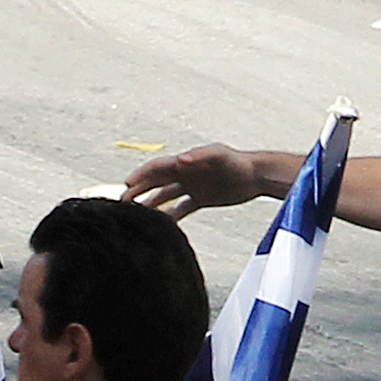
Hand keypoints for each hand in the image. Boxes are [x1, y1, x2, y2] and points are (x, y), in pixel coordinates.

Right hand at [126, 143, 285, 215]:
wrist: (257, 176)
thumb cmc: (238, 162)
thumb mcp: (219, 154)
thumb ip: (199, 156)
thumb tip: (179, 160)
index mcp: (185, 162)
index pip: (157, 167)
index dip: (141, 174)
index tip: (127, 184)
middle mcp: (185, 174)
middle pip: (156, 182)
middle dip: (139, 190)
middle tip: (123, 202)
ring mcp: (192, 187)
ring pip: (165, 196)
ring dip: (151, 203)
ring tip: (137, 214)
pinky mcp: (201, 199)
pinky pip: (181, 208)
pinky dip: (171, 216)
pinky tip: (162, 225)